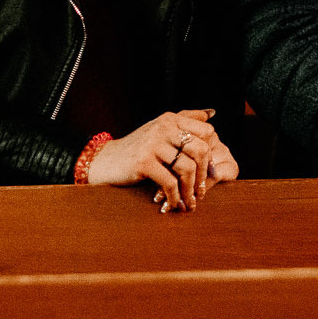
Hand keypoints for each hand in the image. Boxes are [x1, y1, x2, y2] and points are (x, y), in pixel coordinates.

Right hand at [86, 110, 236, 211]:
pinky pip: (170, 182)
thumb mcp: (160, 129)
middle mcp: (164, 128)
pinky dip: (175, 197)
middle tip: (201, 191)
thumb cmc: (137, 148)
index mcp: (171, 119)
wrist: (106, 161)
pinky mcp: (144, 162)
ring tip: (190, 203)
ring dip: (190, 190)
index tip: (208, 170)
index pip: (207, 131)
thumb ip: (185, 119)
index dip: (211, 152)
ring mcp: (153, 144)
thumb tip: (211, 114)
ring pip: (187, 168)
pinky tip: (174, 204)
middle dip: (204, 174)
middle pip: (201, 150)